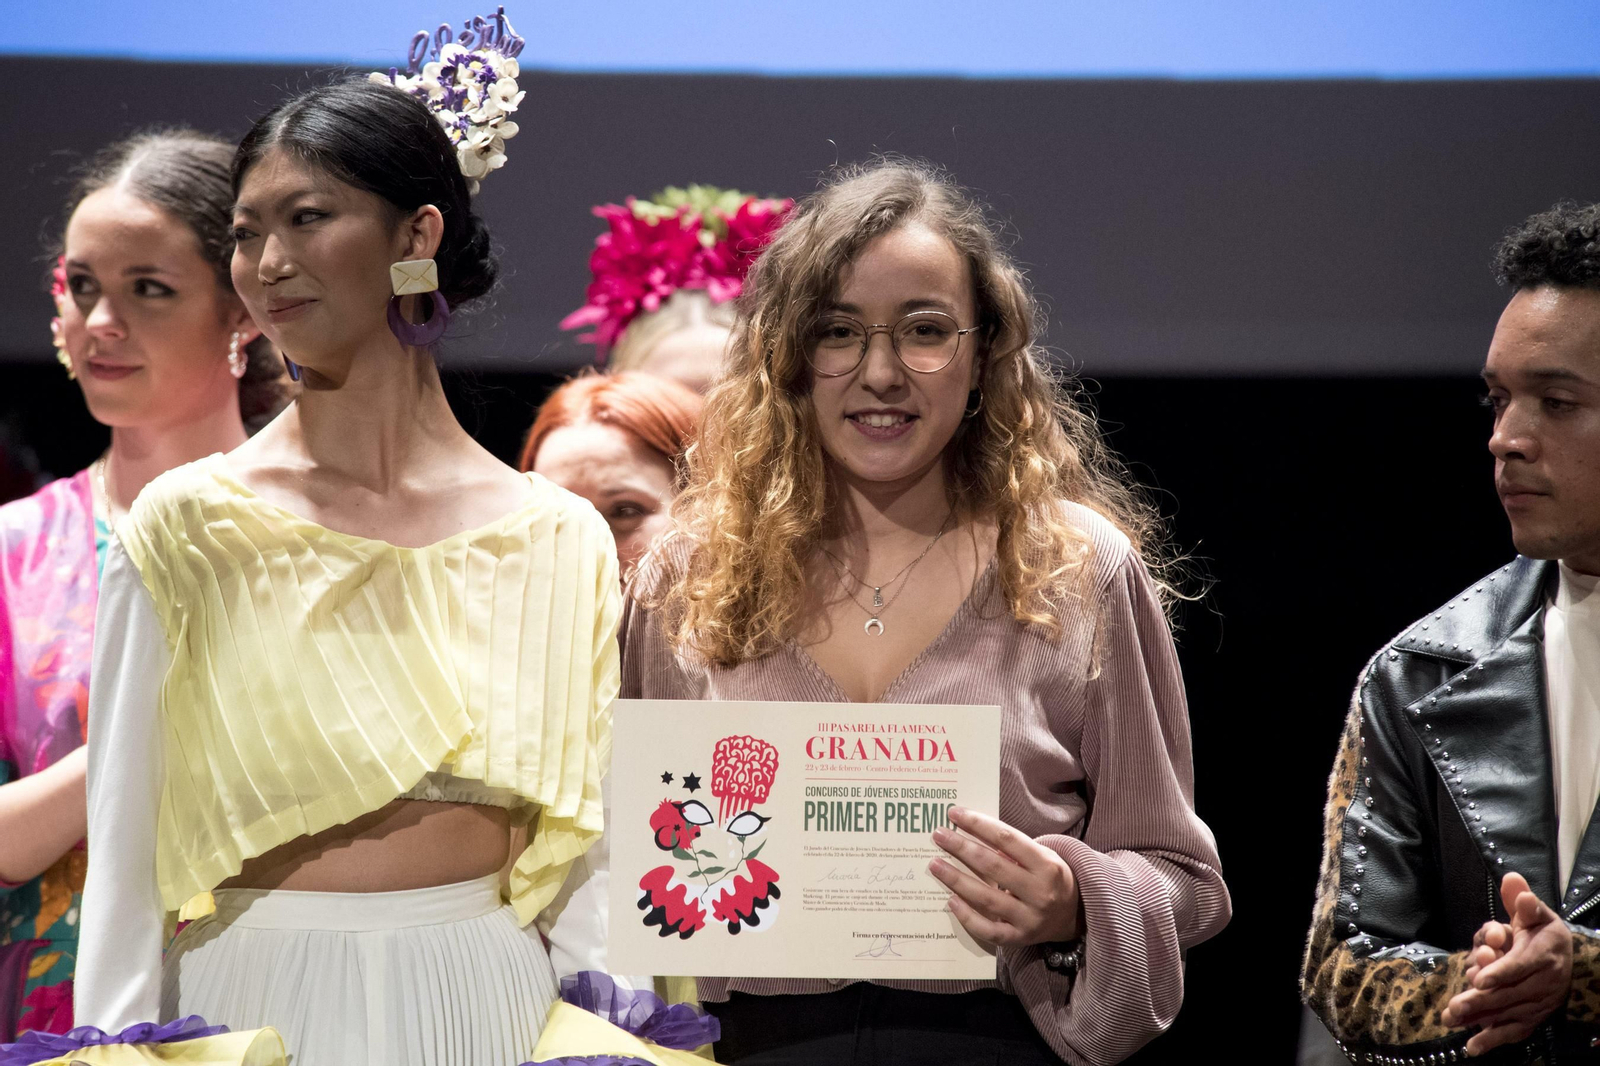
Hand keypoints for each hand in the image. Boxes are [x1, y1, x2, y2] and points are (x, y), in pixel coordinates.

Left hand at [928, 807, 1083, 947]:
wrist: (1075, 915)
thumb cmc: (1051, 877)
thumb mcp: (1043, 856)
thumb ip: (1014, 848)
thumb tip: (972, 832)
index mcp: (1047, 865)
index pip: (1007, 838)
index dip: (978, 824)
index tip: (954, 813)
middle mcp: (1040, 892)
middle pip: (993, 865)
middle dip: (961, 848)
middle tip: (938, 835)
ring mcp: (1029, 918)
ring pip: (986, 898)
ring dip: (956, 879)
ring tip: (935, 865)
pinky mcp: (1019, 938)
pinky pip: (988, 930)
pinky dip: (967, 916)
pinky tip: (950, 900)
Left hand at [1441, 872, 1571, 1055]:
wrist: (1567, 958)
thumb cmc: (1542, 931)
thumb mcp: (1535, 913)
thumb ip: (1522, 901)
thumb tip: (1513, 882)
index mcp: (1543, 954)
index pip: (1521, 965)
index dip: (1500, 972)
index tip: (1479, 978)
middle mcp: (1543, 982)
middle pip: (1509, 994)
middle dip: (1479, 1001)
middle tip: (1453, 1006)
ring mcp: (1538, 1003)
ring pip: (1507, 1013)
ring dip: (1479, 1019)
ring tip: (1452, 1021)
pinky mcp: (1533, 1017)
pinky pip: (1514, 1031)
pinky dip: (1494, 1040)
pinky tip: (1472, 1048)